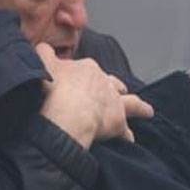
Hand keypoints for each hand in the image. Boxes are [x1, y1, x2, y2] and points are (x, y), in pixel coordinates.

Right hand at [36, 44, 152, 148]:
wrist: (66, 110)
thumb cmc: (53, 88)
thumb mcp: (43, 62)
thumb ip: (44, 53)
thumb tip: (44, 48)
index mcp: (87, 68)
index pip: (88, 71)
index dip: (84, 78)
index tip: (78, 84)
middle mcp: (104, 83)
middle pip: (112, 83)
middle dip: (115, 87)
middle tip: (118, 90)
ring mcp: (113, 102)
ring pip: (130, 102)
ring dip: (138, 106)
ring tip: (147, 111)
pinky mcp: (117, 121)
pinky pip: (125, 131)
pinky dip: (127, 135)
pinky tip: (130, 140)